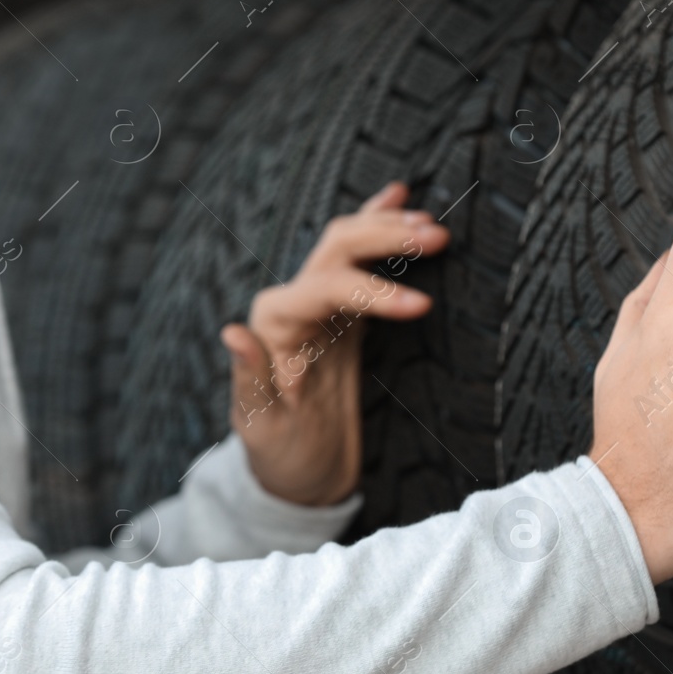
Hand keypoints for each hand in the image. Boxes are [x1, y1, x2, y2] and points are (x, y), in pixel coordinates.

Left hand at [223, 183, 449, 505]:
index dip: (374, 292)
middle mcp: (292, 303)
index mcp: (273, 325)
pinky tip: (399, 199)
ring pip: (349, 243)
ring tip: (433, 225)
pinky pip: (360, 259)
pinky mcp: (342, 313)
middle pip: (338, 248)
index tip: (421, 306)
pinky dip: (378, 226)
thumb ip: (250, 380)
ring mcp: (318, 303)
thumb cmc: (279, 454)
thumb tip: (232, 331)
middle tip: (440, 236)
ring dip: (389, 226)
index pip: (325, 288)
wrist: (297, 474)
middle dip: (386, 237)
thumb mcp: (262, 430)